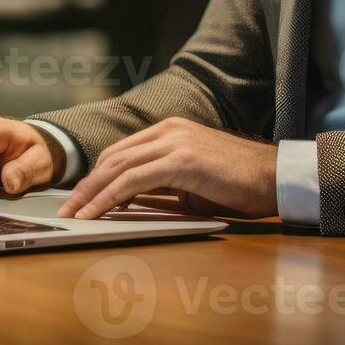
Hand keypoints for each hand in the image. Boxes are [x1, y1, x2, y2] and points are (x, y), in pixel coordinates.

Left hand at [56, 117, 277, 219]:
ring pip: (118, 168)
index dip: (97, 176)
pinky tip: (95, 214)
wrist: (276, 177)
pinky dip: (109, 198)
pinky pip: (133, 181)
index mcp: (170, 130)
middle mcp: (168, 130)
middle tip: (68, 209)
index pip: (121, 152)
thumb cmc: (239, 185)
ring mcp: (174, 142)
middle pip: (113, 158)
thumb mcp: (192, 181)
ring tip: (74, 215)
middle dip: (86, 185)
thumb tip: (128, 201)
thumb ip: (162, 183)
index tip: (80, 198)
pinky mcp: (181, 160)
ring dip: (91, 194)